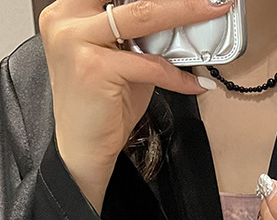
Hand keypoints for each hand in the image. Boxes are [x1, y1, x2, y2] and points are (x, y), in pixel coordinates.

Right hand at [39, 0, 232, 210]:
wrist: (82, 148)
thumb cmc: (101, 106)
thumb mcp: (119, 59)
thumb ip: (139, 36)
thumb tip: (180, 22)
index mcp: (69, 10)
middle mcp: (66, 19)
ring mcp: (76, 41)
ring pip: (143, 16)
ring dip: (184, 12)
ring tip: (210, 11)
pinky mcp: (95, 68)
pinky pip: (150, 64)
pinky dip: (177, 75)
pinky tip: (196, 83)